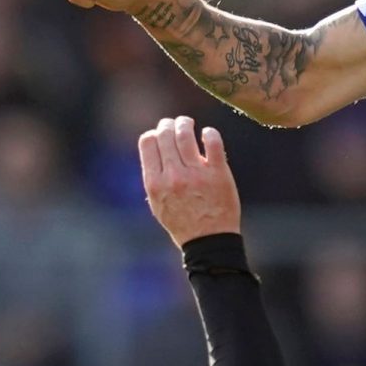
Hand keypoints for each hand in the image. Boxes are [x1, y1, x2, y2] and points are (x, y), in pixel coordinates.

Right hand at [137, 115, 239, 245]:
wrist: (209, 242)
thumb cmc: (182, 223)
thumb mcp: (158, 204)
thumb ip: (155, 177)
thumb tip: (154, 149)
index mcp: (155, 183)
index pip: (148, 142)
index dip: (153, 133)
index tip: (160, 134)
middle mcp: (173, 176)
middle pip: (165, 134)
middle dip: (168, 124)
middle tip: (175, 123)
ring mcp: (196, 174)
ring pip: (185, 134)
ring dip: (185, 123)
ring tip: (188, 123)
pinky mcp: (218, 173)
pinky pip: (213, 142)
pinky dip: (209, 133)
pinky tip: (208, 134)